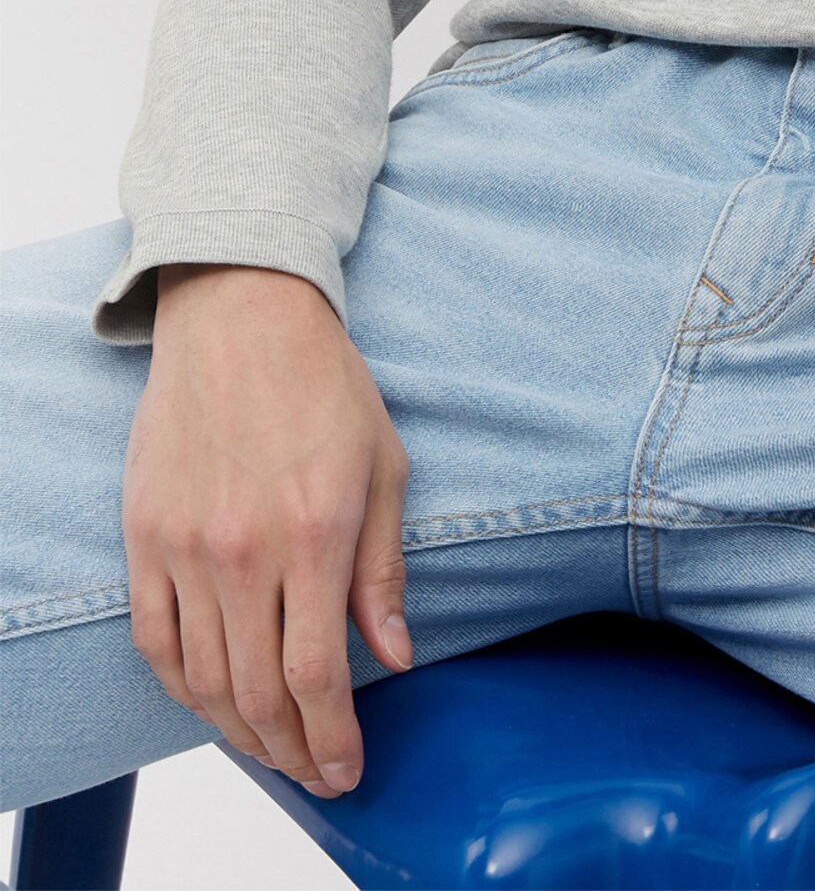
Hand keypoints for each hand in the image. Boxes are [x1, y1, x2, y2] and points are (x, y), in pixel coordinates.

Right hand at [122, 264, 413, 796]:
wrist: (241, 317)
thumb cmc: (324, 384)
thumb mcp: (384, 467)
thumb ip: (384, 571)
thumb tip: (395, 657)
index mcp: (315, 531)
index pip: (316, 675)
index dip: (332, 738)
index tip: (348, 768)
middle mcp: (245, 550)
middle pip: (258, 693)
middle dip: (292, 751)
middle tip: (315, 772)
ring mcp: (186, 547)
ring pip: (203, 679)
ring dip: (239, 731)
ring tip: (274, 748)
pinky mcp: (145, 537)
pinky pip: (156, 640)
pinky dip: (183, 686)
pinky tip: (212, 701)